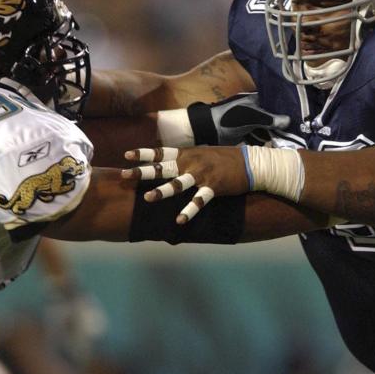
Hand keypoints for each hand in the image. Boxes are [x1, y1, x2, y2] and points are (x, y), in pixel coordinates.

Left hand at [121, 146, 250, 222]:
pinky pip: (199, 201)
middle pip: (162, 168)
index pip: (160, 153)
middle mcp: (191, 163)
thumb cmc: (223, 159)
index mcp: (186, 154)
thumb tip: (168, 161)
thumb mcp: (201, 153)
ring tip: (147, 198)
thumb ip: (184, 158)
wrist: (249, 163)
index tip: (126, 155)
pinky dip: (189, 211)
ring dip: (162, 191)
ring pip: (178, 184)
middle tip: (125, 175)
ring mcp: (202, 175)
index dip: (143, 154)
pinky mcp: (213, 187)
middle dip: (142, 172)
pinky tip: (180, 220)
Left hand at [188, 93, 289, 145]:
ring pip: (266, 130)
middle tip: (295, 135)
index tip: (297, 119)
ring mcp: (249, 124)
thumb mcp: (251, 116)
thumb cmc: (229, 117)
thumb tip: (289, 121)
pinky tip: (274, 148)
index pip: (274, 105)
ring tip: (287, 143)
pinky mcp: (245, 136)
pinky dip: (265, 143)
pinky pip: (258, 139)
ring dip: (274, 137)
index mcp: (256, 102)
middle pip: (271, 119)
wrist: (208, 129)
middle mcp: (254, 112)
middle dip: (281, 127)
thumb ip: (269, 119)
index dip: (284, 111)